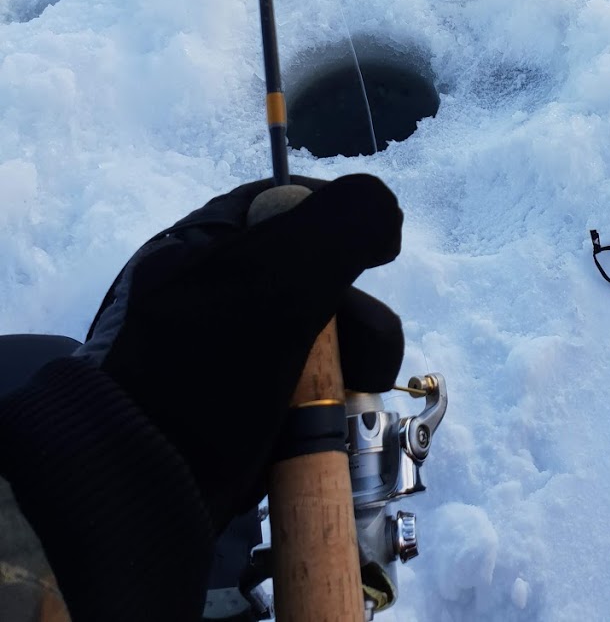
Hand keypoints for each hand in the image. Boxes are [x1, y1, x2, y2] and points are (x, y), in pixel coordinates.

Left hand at [81, 172, 403, 528]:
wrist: (143, 492)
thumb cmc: (204, 370)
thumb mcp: (276, 277)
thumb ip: (342, 225)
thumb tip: (385, 212)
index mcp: (208, 241)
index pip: (291, 199)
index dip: (341, 221)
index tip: (372, 255)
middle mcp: (221, 287)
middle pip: (323, 276)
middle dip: (353, 318)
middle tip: (346, 352)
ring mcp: (236, 350)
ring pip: (327, 337)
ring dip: (349, 367)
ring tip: (336, 401)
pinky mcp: (252, 404)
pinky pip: (312, 386)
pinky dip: (328, 404)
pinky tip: (320, 426)